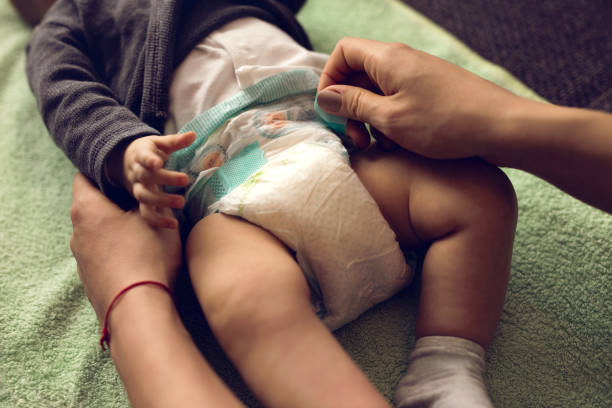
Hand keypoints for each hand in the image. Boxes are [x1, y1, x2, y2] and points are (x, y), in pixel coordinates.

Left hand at [70, 173, 182, 322]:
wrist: (137, 309)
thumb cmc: (148, 257)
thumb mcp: (159, 220)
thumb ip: (155, 199)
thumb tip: (155, 188)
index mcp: (88, 208)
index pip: (84, 177)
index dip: (104, 172)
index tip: (125, 173)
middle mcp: (76, 231)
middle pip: (91, 205)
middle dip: (114, 201)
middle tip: (142, 201)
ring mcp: (79, 256)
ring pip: (95, 231)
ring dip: (114, 227)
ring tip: (142, 231)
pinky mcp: (87, 277)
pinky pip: (99, 253)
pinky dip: (113, 249)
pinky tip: (137, 256)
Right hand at [122, 132, 195, 227]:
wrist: (126, 163)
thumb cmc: (148, 152)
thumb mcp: (159, 143)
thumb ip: (175, 141)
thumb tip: (193, 135)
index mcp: (140, 156)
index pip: (143, 157)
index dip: (149, 160)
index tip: (158, 162)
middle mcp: (137, 174)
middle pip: (147, 177)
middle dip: (165, 179)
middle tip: (185, 180)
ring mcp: (138, 189)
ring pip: (144, 197)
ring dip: (162, 201)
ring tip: (181, 202)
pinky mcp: (142, 202)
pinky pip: (146, 213)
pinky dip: (158, 220)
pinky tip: (173, 224)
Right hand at [317, 37, 520, 158]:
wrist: (502, 128)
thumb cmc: (446, 123)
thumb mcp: (390, 118)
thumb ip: (353, 104)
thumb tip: (324, 96)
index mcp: (388, 59)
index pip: (343, 52)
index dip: (329, 78)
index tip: (330, 109)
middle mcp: (402, 60)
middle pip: (359, 75)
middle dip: (350, 108)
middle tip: (356, 139)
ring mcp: (418, 76)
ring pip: (378, 92)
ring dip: (371, 120)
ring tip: (380, 147)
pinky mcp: (431, 91)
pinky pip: (398, 101)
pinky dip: (391, 122)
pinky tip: (400, 146)